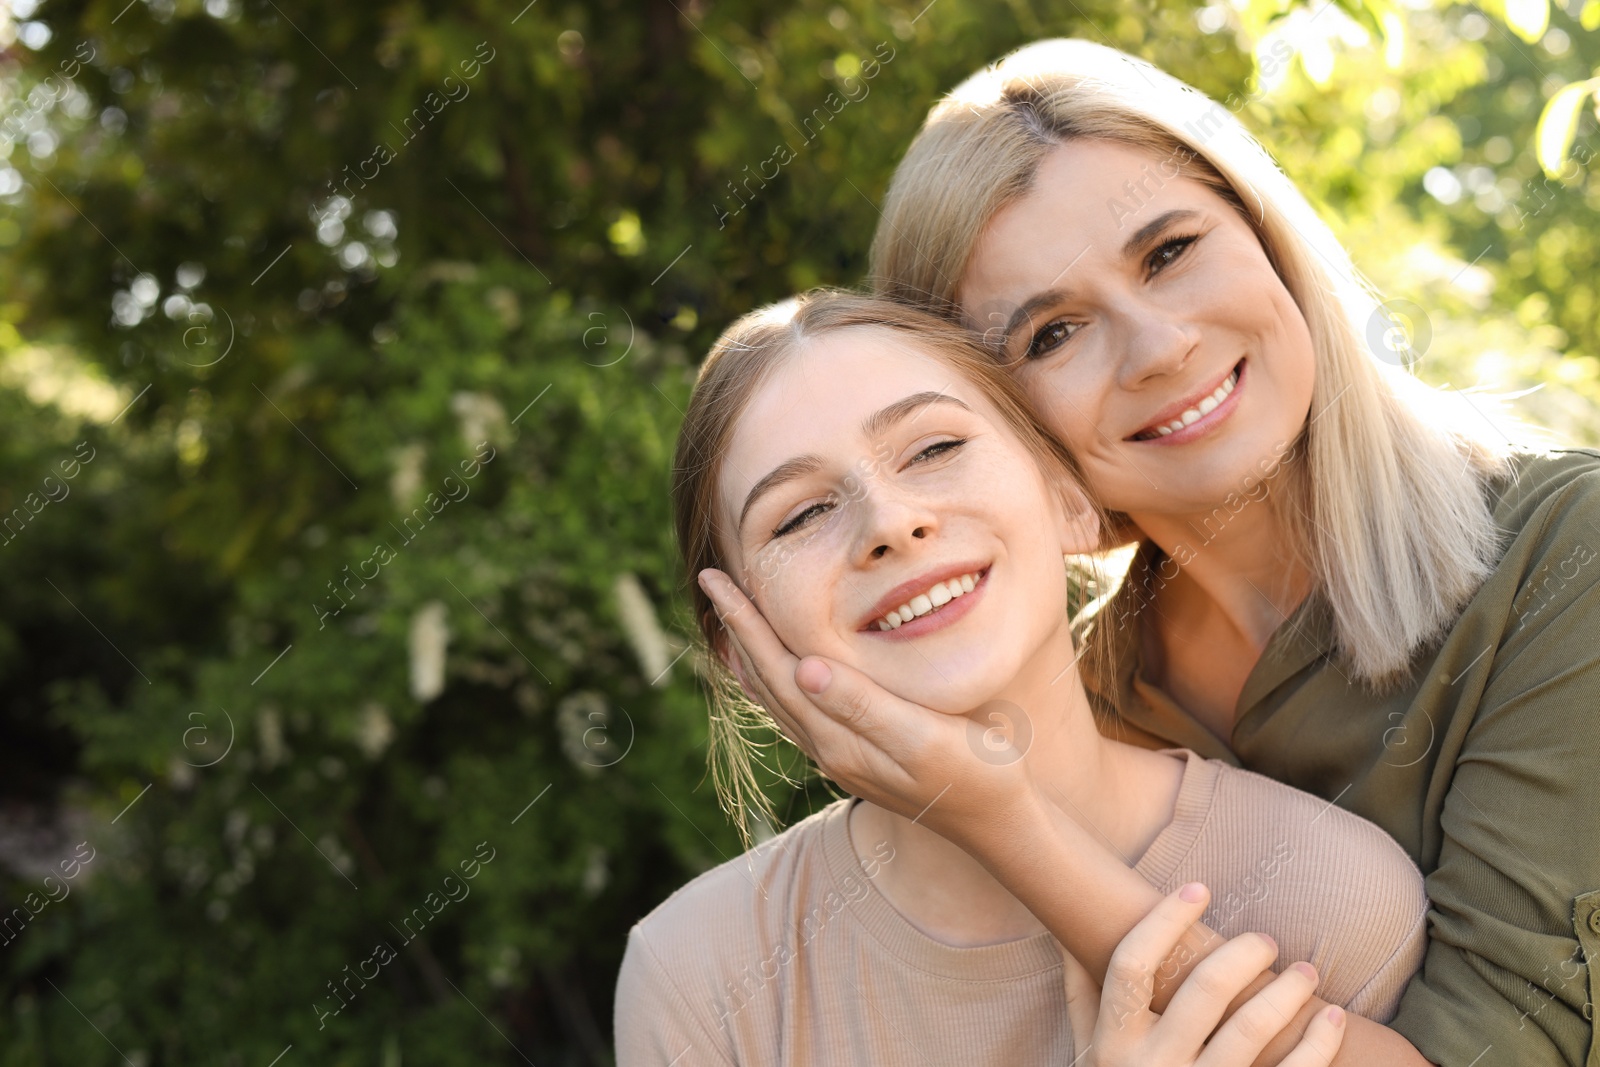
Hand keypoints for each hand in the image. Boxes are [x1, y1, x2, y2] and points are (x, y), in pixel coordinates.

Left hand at [698, 568, 1043, 848]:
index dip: (745, 622)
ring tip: (729, 621)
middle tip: (711, 581)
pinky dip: (775, 683)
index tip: (715, 578)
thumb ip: (864, 706)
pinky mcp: (854, 756)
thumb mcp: (924, 737)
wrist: (997, 825)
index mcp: (838, 737)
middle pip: (766, 679)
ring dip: (750, 655)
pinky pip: (796, 712)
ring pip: (777, 698)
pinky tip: (777, 673)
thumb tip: (804, 670)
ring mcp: (838, 755)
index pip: (776, 667)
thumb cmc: (975, 773)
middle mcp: (826, 748)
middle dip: (737, 629)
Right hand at [1061, 884, 1345, 1066]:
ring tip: (1305, 972)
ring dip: (1286, 992)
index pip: (1132, 964)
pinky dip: (1318, 1044)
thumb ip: (1081, 998)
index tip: (1200, 888)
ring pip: (1251, 1028)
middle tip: (1265, 939)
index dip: (1165, 919)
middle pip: (1203, 988)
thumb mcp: (1089, 1056)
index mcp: (1113, 1043)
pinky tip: (1333, 1019)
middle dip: (1243, 953)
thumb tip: (1066, 936)